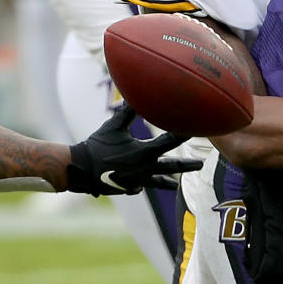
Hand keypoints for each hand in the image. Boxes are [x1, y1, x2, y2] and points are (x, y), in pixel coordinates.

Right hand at [66, 105, 200, 195]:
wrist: (82, 170)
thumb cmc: (97, 145)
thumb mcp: (113, 126)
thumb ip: (127, 112)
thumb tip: (135, 95)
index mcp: (144, 152)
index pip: (170, 142)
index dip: (183, 134)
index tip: (195, 129)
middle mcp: (146, 168)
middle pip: (173, 166)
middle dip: (187, 165)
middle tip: (200, 164)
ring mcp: (139, 181)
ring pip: (158, 182)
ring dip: (168, 182)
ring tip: (175, 185)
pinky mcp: (129, 188)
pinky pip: (140, 186)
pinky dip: (143, 183)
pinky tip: (142, 183)